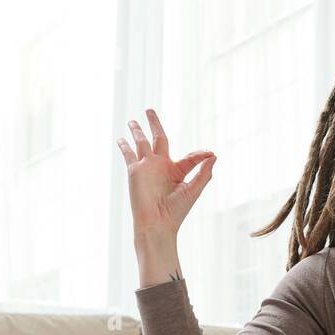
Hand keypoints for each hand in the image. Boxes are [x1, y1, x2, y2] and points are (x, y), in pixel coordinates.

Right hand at [116, 108, 215, 239]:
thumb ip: (204, 173)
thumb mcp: (194, 190)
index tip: (210, 153)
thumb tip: (214, 156)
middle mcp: (161, 166)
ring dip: (137, 131)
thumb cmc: (176, 211)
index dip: (200, 155)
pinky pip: (128, 155)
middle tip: (149, 110)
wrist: (157, 224)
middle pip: (158, 139)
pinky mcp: (135, 171)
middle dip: (154, 124)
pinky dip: (124, 146)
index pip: (189, 157)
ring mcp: (147, 167)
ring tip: (132, 121)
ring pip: (141, 143)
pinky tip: (120, 139)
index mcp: (177, 171)